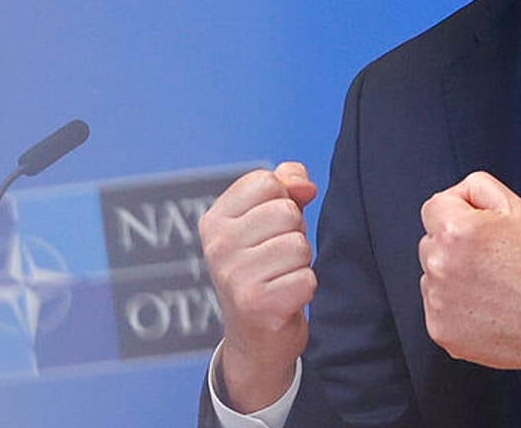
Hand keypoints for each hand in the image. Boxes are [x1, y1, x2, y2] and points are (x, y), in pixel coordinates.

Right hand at [199, 162, 318, 411]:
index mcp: (214, 220)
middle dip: (294, 233)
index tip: (271, 228)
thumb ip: (286, 186)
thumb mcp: (268, 221)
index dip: (283, 200)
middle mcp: (216, 246)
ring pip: (298, 245)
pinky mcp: (257, 305)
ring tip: (281, 278)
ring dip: (300, 264)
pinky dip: (305, 289)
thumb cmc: (265, 269)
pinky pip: (307, 279)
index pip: (266, 181)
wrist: (256, 339)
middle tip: (278, 259)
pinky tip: (285, 299)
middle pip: (286, 211)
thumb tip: (305, 185)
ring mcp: (233, 276)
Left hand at [418, 171, 520, 371]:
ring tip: (489, 285)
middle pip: (431, 242)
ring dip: (452, 276)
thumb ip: (478, 187)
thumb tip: (459, 192)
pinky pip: (437, 306)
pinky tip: (483, 306)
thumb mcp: (518, 209)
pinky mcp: (439, 327)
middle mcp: (440, 264)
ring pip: (433, 275)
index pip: (433, 207)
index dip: (457, 213)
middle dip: (453, 246)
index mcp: (455, 231)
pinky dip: (455, 306)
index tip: (473, 227)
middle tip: (488, 259)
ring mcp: (437, 299)